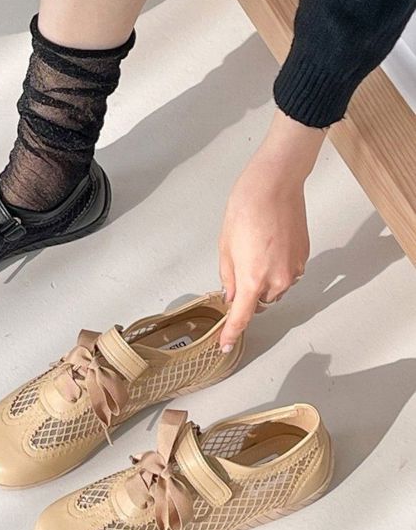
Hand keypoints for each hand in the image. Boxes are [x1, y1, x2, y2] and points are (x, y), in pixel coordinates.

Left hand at [218, 112, 325, 352]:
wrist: (274, 185)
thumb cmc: (244, 210)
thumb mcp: (226, 246)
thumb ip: (229, 277)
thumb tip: (232, 296)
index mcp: (253, 279)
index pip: (241, 317)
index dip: (231, 333)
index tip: (225, 344)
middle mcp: (278, 281)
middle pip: (261, 302)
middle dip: (249, 294)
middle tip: (239, 267)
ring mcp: (294, 270)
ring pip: (276, 288)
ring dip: (265, 280)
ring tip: (255, 248)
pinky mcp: (304, 258)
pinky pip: (288, 273)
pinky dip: (277, 267)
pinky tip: (270, 244)